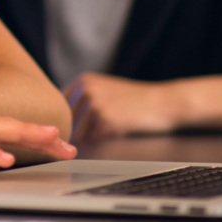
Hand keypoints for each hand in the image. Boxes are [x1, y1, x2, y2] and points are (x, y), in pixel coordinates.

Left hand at [64, 73, 183, 140]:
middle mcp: (86, 89)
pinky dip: (104, 141)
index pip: (59, 108)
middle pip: (67, 123)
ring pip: (79, 134)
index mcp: (83, 81)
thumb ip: (82, 100)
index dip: (64, 122)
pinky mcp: (106, 119)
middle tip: (94, 135)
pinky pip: (95, 140)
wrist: (163, 102)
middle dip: (76, 134)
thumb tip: (59, 121)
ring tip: (111, 130)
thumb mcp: (105, 90)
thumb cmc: (135, 101)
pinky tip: (119, 131)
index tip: (73, 130)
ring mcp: (95, 103)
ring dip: (91, 139)